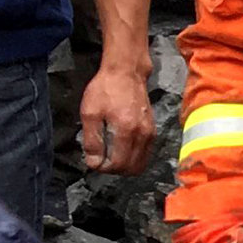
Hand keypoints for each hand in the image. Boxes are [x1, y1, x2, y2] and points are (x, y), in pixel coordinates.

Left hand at [79, 61, 150, 176]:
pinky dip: (133, 157)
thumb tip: (94, 162)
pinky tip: (121, 149)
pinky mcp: (153, 130)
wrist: (126, 73)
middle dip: (115, 170)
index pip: (118, 164)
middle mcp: (142, 135)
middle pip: (132, 168)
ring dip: (125, 165)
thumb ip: (92, 140)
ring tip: (110, 155)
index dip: (103, 167)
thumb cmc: (105, 89)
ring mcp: (150, 133)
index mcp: (126, 131)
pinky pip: (145, 154)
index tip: (92, 161)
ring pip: (141, 163)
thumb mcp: (90, 113)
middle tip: (101, 161)